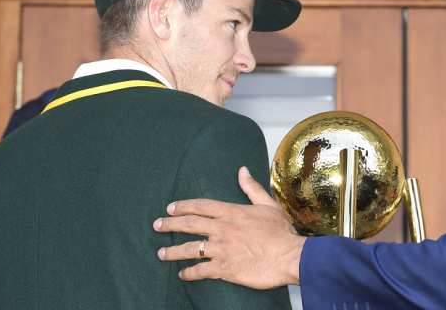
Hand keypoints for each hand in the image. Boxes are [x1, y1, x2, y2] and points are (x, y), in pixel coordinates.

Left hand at [153, 166, 305, 288]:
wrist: (289, 256)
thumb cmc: (281, 232)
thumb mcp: (268, 204)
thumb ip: (252, 188)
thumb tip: (242, 170)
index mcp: (231, 212)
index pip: (200, 206)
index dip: (183, 206)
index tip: (171, 208)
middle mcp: (222, 229)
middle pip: (189, 224)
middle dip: (170, 225)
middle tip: (157, 225)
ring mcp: (221, 249)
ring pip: (190, 249)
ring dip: (173, 251)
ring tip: (161, 253)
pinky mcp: (224, 268)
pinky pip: (200, 270)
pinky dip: (189, 273)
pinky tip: (183, 275)